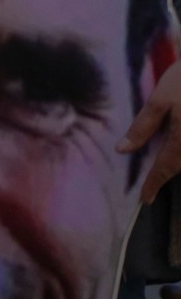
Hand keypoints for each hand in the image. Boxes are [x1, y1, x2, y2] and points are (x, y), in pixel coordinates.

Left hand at [118, 62, 180, 201]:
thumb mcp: (159, 99)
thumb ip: (143, 126)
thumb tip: (123, 149)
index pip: (166, 168)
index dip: (154, 184)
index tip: (145, 199)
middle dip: (167, 175)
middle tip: (152, 185)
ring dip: (178, 163)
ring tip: (163, 169)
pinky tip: (177, 146)